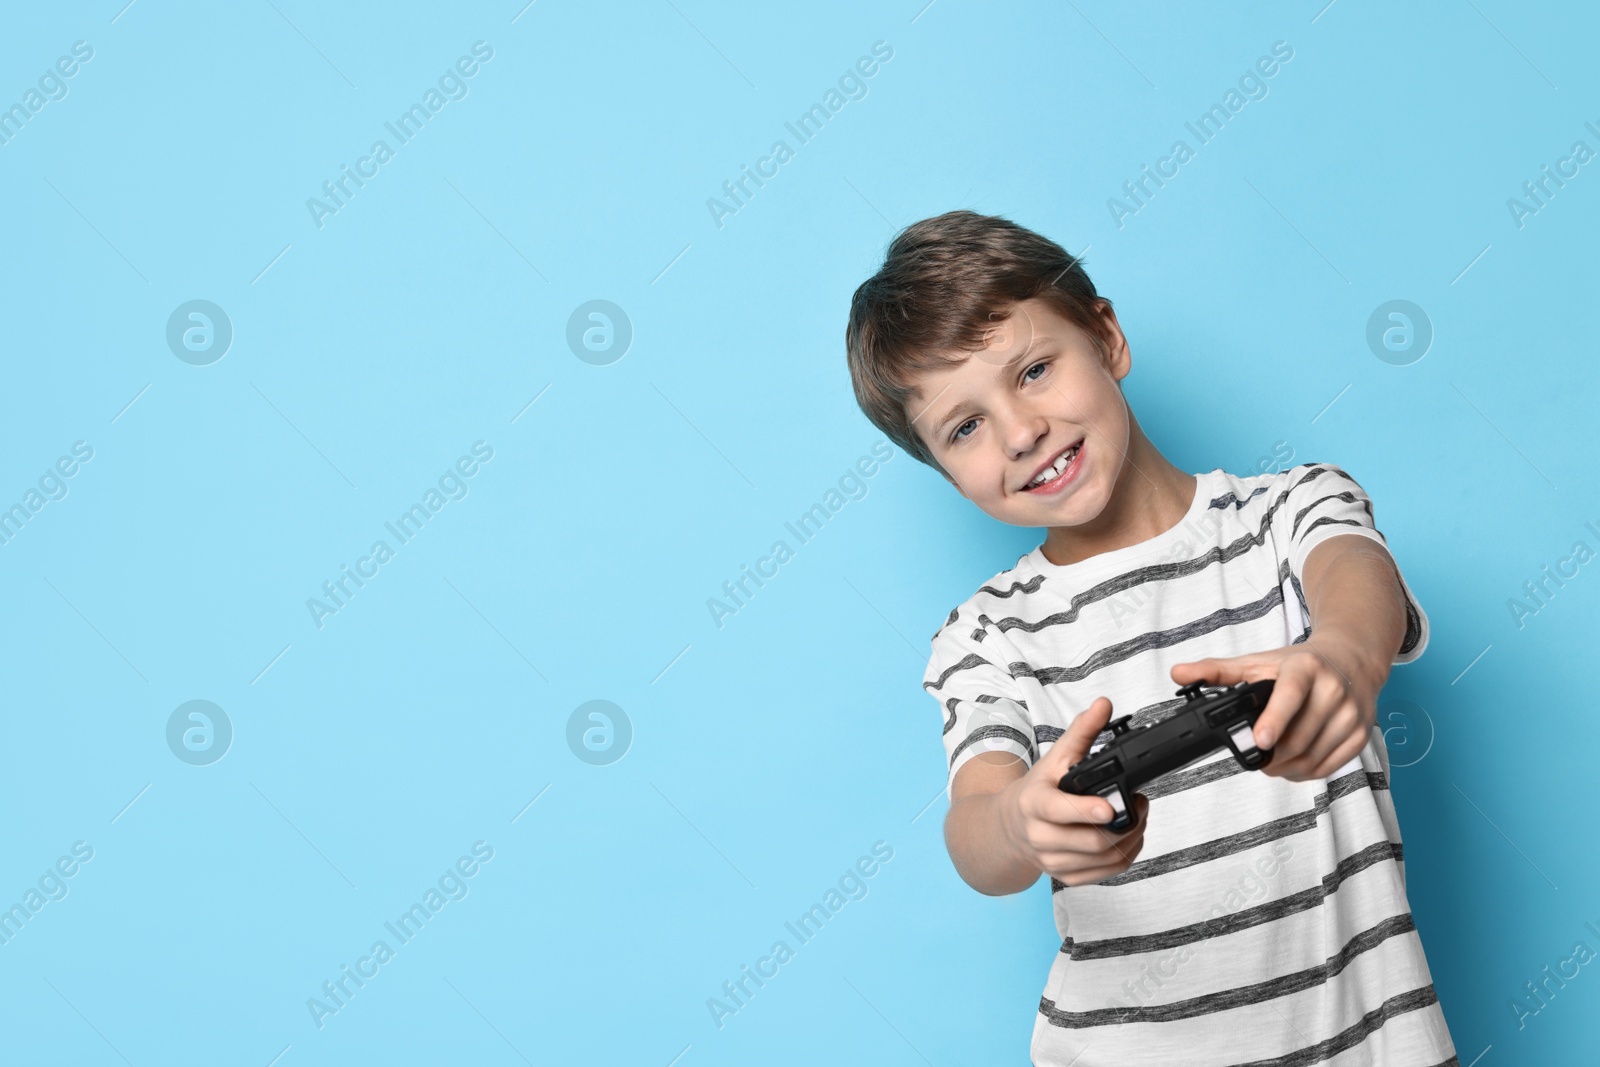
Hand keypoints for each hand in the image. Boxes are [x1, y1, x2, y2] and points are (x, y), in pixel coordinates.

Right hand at [998, 697, 1149, 886]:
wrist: (1011, 826)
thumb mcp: (1055, 758)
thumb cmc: (1037, 790)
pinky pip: (1107, 873)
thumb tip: (1103, 704)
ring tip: (1137, 817)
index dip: (1086, 811)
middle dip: (1127, 822)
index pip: (1059, 811)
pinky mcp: (1066, 877)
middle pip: (1093, 841)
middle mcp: (1040, 837)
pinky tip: (1128, 836)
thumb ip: (1081, 731)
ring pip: (1106, 859)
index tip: (1110, 807)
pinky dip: (1126, 855)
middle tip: (1139, 803)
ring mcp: (1052, 861)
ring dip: (1132, 838)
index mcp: (1034, 804)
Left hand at [1170, 633, 1385, 781]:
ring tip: (1271, 760)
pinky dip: (1306, 772)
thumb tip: (1178, 673)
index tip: (1259, 741)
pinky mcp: (1361, 734)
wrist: (1351, 660)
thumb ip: (1217, 671)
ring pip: (1312, 757)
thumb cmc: (1302, 664)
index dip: (1275, 720)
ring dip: (1286, 768)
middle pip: (1298, 737)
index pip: (1291, 695)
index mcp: (1305, 668)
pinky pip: (1329, 767)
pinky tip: (1293, 763)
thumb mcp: (1259, 662)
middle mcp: (1334, 689)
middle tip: (1254, 755)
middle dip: (1270, 755)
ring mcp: (1351, 714)